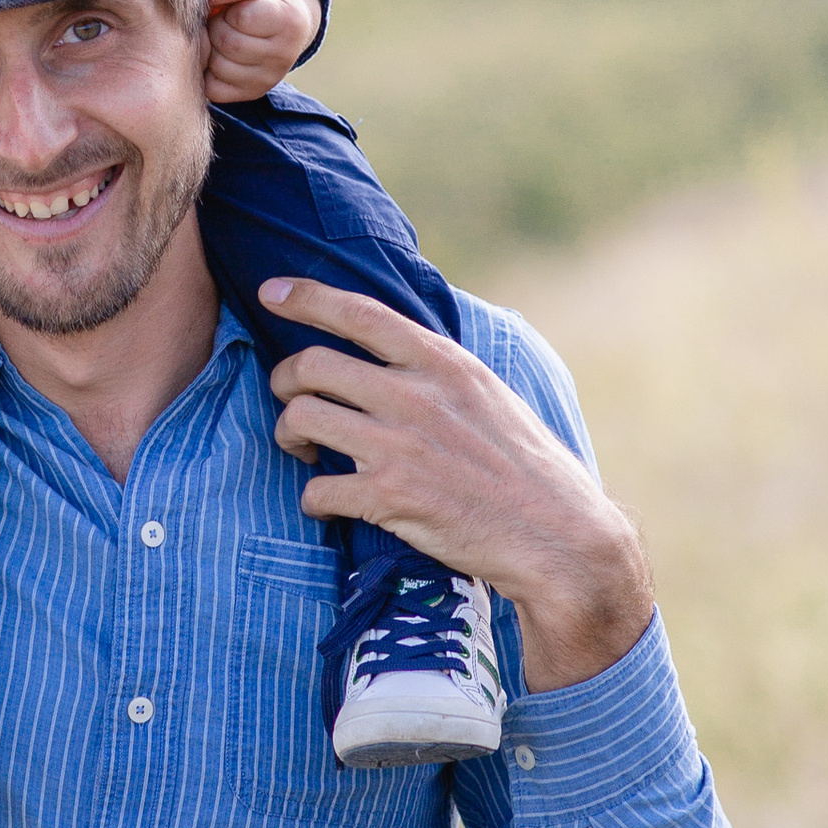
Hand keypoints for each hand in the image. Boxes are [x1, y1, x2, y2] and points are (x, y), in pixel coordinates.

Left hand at [203, 0, 323, 106]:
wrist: (292, 32)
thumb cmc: (270, 3)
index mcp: (289, 22)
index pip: (242, 17)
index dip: (229, 9)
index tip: (235, 8)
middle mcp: (283, 56)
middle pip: (228, 43)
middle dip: (216, 27)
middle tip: (224, 22)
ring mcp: (268, 79)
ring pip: (218, 66)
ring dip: (210, 48)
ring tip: (222, 38)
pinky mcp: (252, 93)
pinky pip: (214, 88)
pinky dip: (208, 72)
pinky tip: (218, 56)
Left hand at [261, 277, 653, 692]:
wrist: (556, 533)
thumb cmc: (524, 465)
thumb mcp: (488, 393)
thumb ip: (438, 369)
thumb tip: (395, 347)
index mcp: (442, 363)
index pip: (359, 313)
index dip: (306, 298)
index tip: (271, 294)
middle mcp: (415, 395)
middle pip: (310, 365)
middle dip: (284, 382)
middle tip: (291, 402)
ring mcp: (399, 445)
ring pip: (300, 420)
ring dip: (288, 437)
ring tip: (303, 452)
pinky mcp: (389, 496)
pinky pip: (316, 488)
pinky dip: (313, 499)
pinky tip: (328, 503)